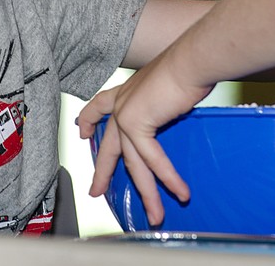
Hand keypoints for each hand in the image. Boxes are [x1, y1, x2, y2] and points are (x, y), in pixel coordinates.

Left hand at [78, 46, 211, 226]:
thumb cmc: (187, 67)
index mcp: (127, 91)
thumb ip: (163, 103)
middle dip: (102, 172)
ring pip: (134, 163)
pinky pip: (153, 160)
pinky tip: (180, 192)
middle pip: (109, 146)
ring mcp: (125, 115)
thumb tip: (175, 110)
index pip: (98, 106)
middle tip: (96, 191)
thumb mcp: (169, 87)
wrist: (191, 60)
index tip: (83, 133)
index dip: (88, 120)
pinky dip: (169, 178)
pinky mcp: (136, 124)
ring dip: (149, 193)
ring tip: (156, 215)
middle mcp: (122, 102)